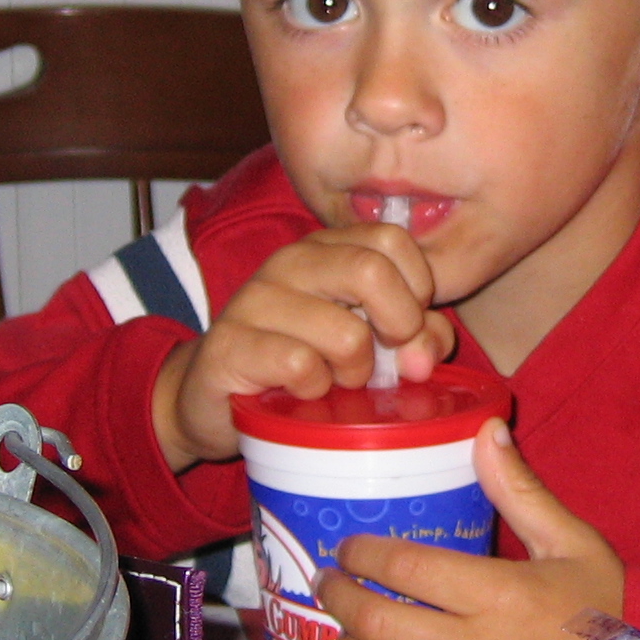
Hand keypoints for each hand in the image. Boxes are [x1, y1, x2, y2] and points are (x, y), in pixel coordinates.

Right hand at [154, 226, 456, 472]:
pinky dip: (315, 390)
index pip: (394, 240)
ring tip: (335, 381)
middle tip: (383, 361)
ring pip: (346, 332)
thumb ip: (415, 337)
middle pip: (372, 271)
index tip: (403, 330)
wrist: (214, 400)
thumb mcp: (370, 346)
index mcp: (327, 250)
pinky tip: (301, 392)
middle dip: (398, 328)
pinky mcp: (230, 345)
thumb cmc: (302, 367)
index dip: (416, 291)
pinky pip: (302, 366)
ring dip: (354, 372)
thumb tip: (425, 355)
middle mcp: (290, 262)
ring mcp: (255, 300)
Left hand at [316, 422, 623, 639]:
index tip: (349, 547)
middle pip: (380, 624)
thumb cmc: (604, 616)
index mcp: (499, 594)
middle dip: (341, 599)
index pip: (408, 570)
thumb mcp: (574, 545)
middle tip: (329, 582)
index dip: (365, 555)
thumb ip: (521, 491)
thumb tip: (486, 429)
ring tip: (343, 636)